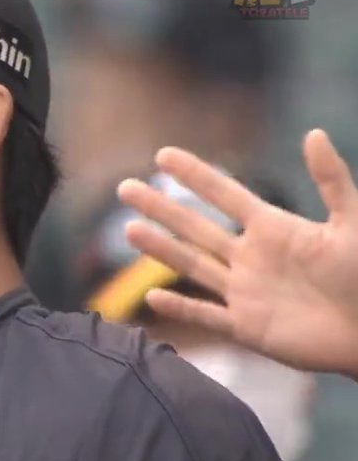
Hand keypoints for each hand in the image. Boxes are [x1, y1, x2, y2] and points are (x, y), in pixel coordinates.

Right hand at [116, 129, 357, 376]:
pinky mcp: (247, 327)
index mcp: (274, 229)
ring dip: (160, 249)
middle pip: (195, 227)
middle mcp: (251, 257)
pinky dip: (180, 308)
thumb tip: (314, 133)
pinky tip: (154, 296)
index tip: (163, 155)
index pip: (224, 194)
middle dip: (160, 207)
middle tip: (125, 188)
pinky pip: (206, 316)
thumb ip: (331, 181)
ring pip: (192, 266)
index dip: (194, 174)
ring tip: (129, 230)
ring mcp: (245, 292)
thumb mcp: (352, 223)